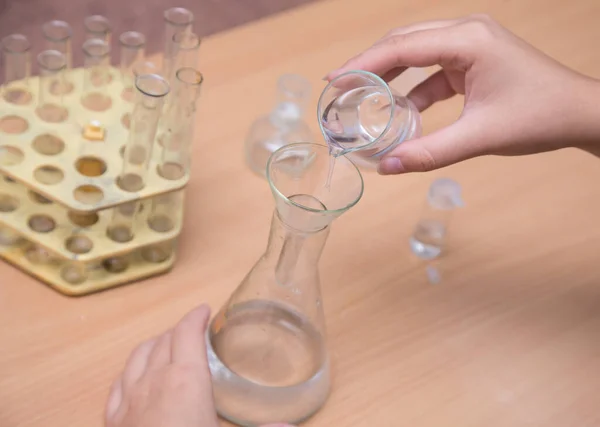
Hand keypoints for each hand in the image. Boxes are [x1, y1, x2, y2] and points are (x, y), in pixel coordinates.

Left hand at [105, 304, 294, 426]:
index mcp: (186, 380)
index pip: (187, 333)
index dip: (195, 317)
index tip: (204, 310)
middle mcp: (154, 381)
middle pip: (164, 340)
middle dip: (178, 330)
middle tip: (193, 331)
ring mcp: (129, 400)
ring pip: (138, 357)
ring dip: (154, 345)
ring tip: (165, 344)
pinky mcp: (114, 420)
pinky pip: (118, 384)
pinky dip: (129, 372)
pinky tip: (133, 377)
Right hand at [326, 14, 599, 174]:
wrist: (580, 114)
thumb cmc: (539, 116)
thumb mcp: (479, 136)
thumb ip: (429, 152)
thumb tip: (386, 168)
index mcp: (469, 40)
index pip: (403, 47)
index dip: (364, 64)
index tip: (335, 80)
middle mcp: (467, 33)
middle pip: (404, 41)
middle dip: (370, 64)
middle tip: (339, 86)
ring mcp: (470, 45)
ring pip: (416, 53)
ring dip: (389, 74)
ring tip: (361, 96)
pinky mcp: (473, 61)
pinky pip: (432, 71)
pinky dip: (413, 89)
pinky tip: (400, 109)